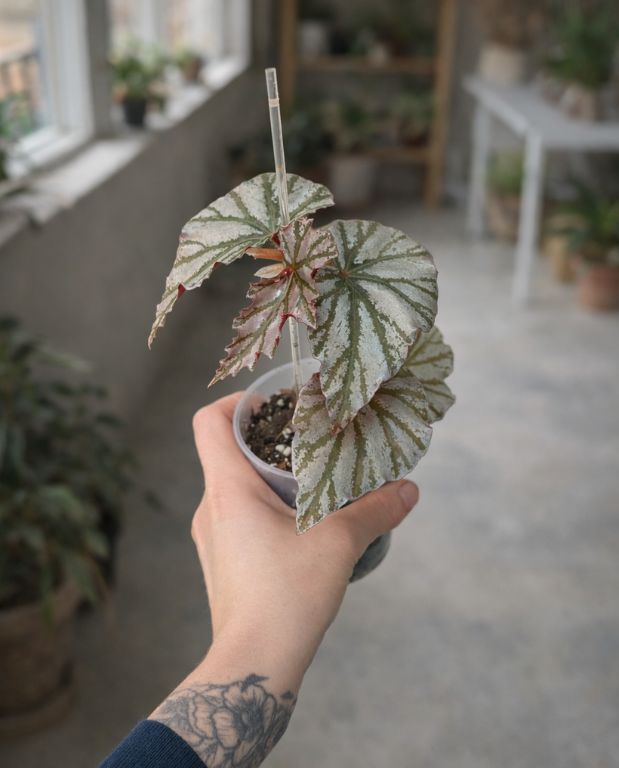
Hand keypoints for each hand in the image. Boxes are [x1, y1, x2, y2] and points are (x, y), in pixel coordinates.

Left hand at [190, 392, 419, 688]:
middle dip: (267, 439)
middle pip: (226, 451)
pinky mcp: (222, 561)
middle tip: (308, 441)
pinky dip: (265, 507)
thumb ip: (375, 510)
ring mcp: (212, 537)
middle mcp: (210, 508)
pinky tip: (302, 525)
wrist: (253, 665)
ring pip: (234, 487)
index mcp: (227, 490)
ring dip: (269, 477)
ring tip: (311, 482)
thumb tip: (409, 490)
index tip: (274, 404)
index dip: (236, 401)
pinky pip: (238, 517)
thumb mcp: (339, 544)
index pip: (209, 422)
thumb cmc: (286, 597)